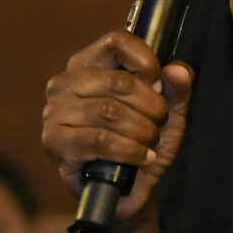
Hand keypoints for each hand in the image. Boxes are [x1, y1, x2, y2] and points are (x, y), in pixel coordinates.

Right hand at [43, 30, 194, 230]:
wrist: (125, 191)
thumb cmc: (141, 142)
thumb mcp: (168, 113)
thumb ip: (176, 89)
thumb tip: (178, 70)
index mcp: (89, 63)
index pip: (116, 41)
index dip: (145, 60)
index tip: (159, 84)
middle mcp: (66, 82)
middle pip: (118, 81)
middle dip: (150, 106)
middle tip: (159, 124)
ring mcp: (55, 112)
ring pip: (110, 111)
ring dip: (142, 131)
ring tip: (151, 143)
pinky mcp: (55, 142)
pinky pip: (99, 140)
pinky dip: (129, 150)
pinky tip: (141, 157)